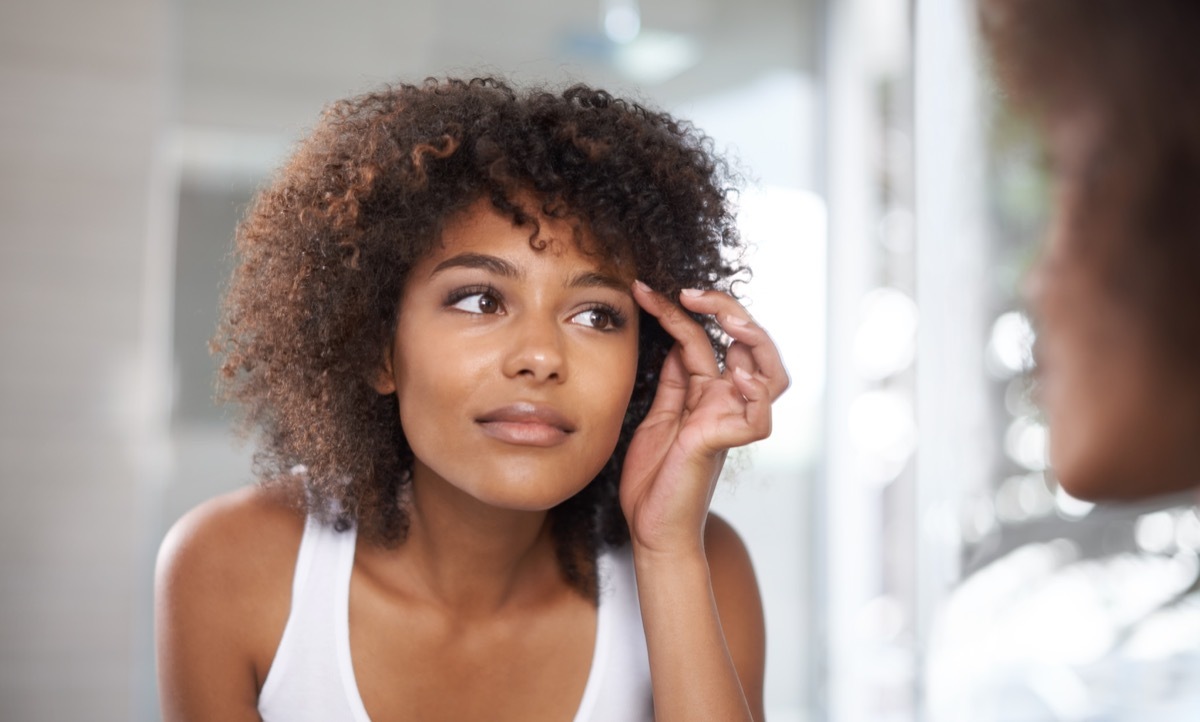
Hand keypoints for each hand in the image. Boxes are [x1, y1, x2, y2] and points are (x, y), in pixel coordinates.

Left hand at [620, 282, 788, 556]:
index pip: (704, 338)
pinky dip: (754, 393)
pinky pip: (758, 415)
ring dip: (754, 340)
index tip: (644, 290)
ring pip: (771, 373)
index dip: (679, 310)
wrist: (649, 528)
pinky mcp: (726, 443)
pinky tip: (734, 375)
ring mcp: (730, 421)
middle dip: (728, 310)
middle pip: (751, 345)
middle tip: (691, 293)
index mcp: (706, 393)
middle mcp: (725, 402)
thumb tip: (676, 340)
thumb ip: (673, 381)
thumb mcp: (657, 416)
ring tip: (726, 320)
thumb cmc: (654, 479)